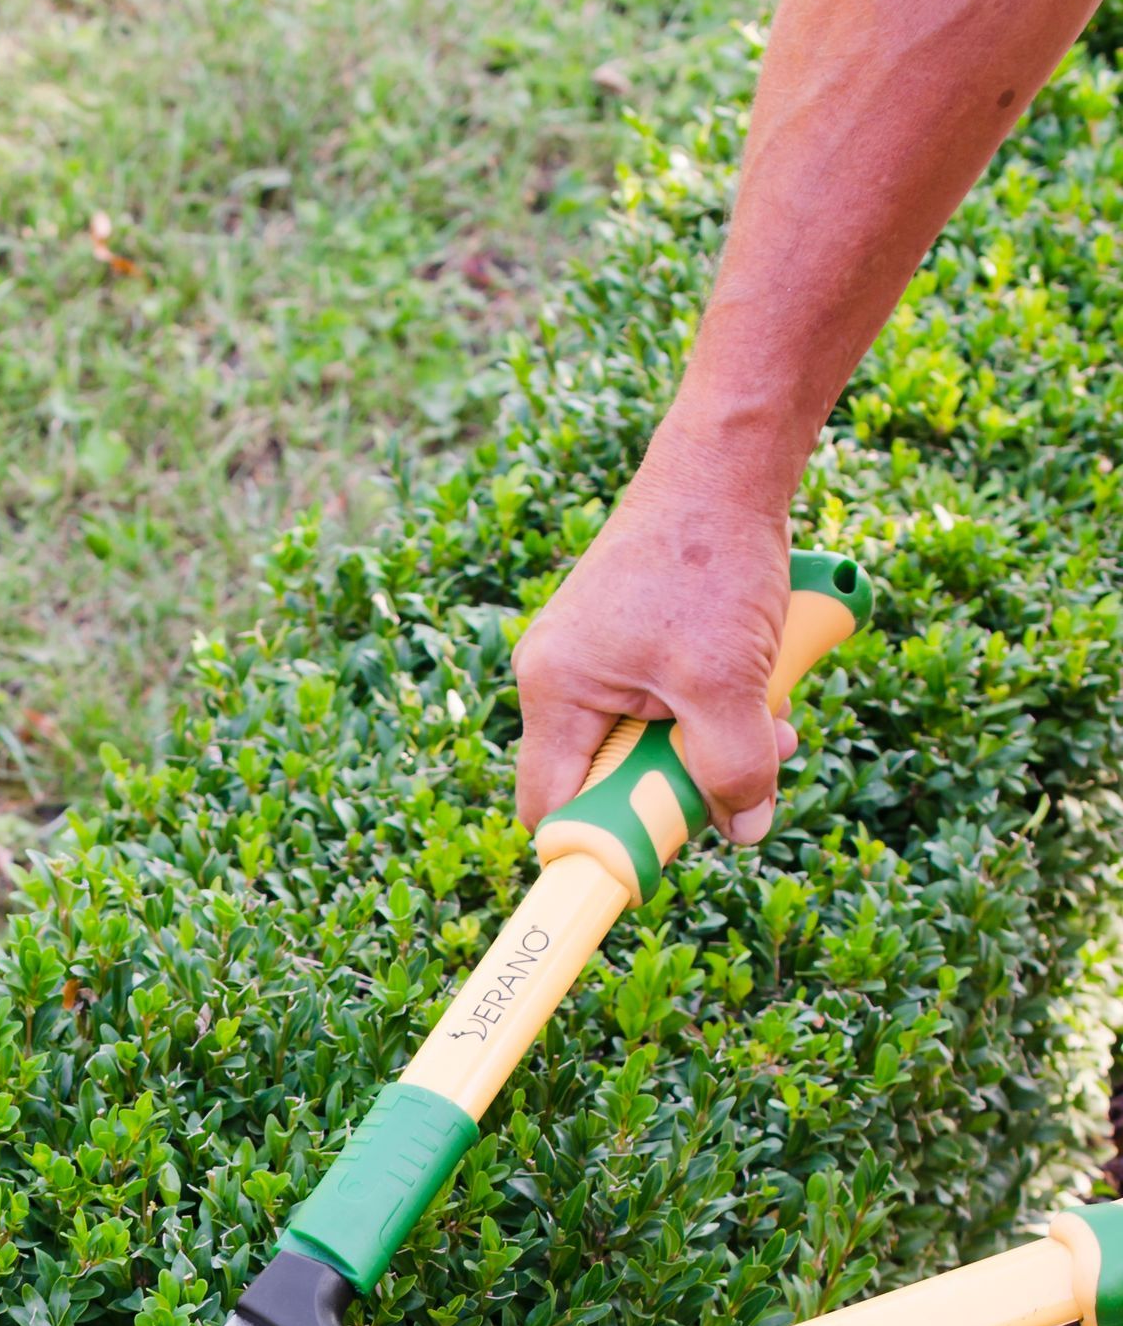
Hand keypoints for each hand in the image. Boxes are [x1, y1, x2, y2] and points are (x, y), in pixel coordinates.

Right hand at [512, 439, 797, 842]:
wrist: (728, 466)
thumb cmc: (711, 559)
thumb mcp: (726, 680)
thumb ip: (732, 767)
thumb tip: (744, 831)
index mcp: (556, 690)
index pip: (553, 808)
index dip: (600, 845)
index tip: (652, 860)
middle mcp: (563, 678)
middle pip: (610, 781)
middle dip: (682, 787)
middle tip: (745, 772)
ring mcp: (600, 660)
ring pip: (654, 744)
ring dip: (717, 747)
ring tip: (772, 716)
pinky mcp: (638, 643)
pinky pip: (673, 705)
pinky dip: (720, 707)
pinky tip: (762, 680)